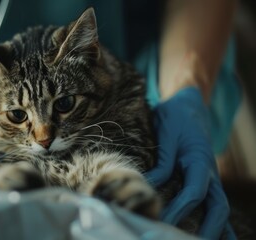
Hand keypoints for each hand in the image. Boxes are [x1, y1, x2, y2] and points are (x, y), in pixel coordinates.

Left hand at [144, 87, 232, 238]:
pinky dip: (220, 224)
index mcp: (199, 160)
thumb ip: (162, 161)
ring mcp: (211, 178)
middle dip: (207, 229)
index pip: (194, 191)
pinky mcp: (207, 181)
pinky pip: (216, 205)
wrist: (189, 106)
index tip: (162, 222)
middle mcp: (209, 173)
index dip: (180, 209)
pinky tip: (216, 239)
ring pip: (220, 209)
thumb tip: (149, 185)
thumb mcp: (165, 132)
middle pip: (217, 206)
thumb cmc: (174, 118)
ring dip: (216, 230)